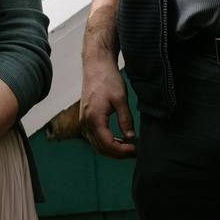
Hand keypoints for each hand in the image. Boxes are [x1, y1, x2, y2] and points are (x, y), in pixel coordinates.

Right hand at [80, 40, 135, 158]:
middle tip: (134, 152)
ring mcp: (83, 121)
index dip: (122, 151)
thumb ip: (125, 120)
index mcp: (94, 118)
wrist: (96, 66)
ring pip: (96, 144)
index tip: (135, 149)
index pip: (107, 144)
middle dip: (117, 154)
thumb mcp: (121, 99)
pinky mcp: (85, 118)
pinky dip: (105, 143)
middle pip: (100, 148)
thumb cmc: (108, 79)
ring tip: (128, 148)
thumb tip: (130, 137)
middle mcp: (85, 122)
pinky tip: (117, 140)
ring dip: (111, 150)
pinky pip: (93, 137)